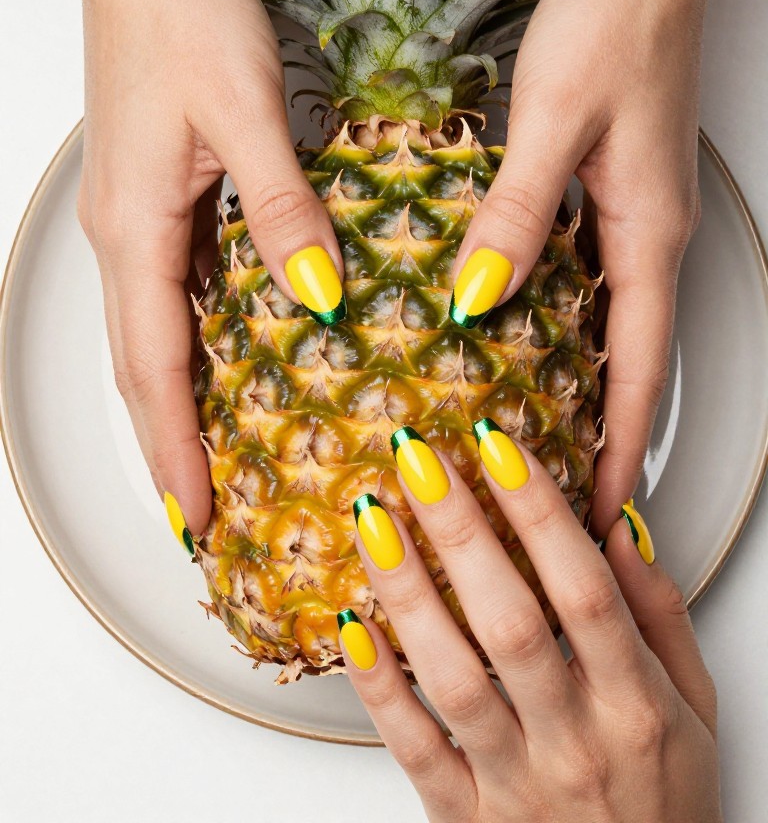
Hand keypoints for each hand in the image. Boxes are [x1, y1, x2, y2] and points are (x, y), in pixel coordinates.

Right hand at [76, 0, 343, 536]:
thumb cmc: (182, 18)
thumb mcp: (245, 112)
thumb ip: (282, 210)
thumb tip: (319, 296)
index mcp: (135, 230)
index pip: (152, 367)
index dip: (175, 448)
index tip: (195, 516)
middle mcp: (126, 237)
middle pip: (143, 366)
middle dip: (169, 445)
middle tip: (201, 515)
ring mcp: (138, 219)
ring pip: (155, 335)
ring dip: (179, 403)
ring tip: (216, 461)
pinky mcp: (159, 198)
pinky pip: (174, 293)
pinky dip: (193, 346)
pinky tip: (230, 361)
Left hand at [339, 428, 719, 821]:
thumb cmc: (666, 802)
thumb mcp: (696, 708)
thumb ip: (659, 616)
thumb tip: (617, 529)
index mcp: (636, 706)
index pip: (586, 590)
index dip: (540, 512)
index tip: (499, 446)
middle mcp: (575, 741)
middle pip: (509, 620)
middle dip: (459, 529)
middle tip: (418, 457)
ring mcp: (515, 783)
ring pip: (452, 677)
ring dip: (406, 591)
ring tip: (372, 518)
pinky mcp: (464, 819)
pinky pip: (413, 749)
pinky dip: (378, 686)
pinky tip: (350, 623)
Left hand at [451, 0, 702, 534]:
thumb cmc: (613, 24)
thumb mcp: (554, 123)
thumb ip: (517, 217)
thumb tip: (478, 301)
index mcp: (648, 236)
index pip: (638, 373)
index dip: (617, 449)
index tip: (596, 513)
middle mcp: (647, 236)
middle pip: (625, 361)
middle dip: (596, 433)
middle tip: (552, 492)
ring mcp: (630, 214)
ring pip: (604, 324)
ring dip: (574, 382)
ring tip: (529, 432)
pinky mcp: (607, 189)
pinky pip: (585, 278)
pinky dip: (556, 320)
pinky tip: (514, 331)